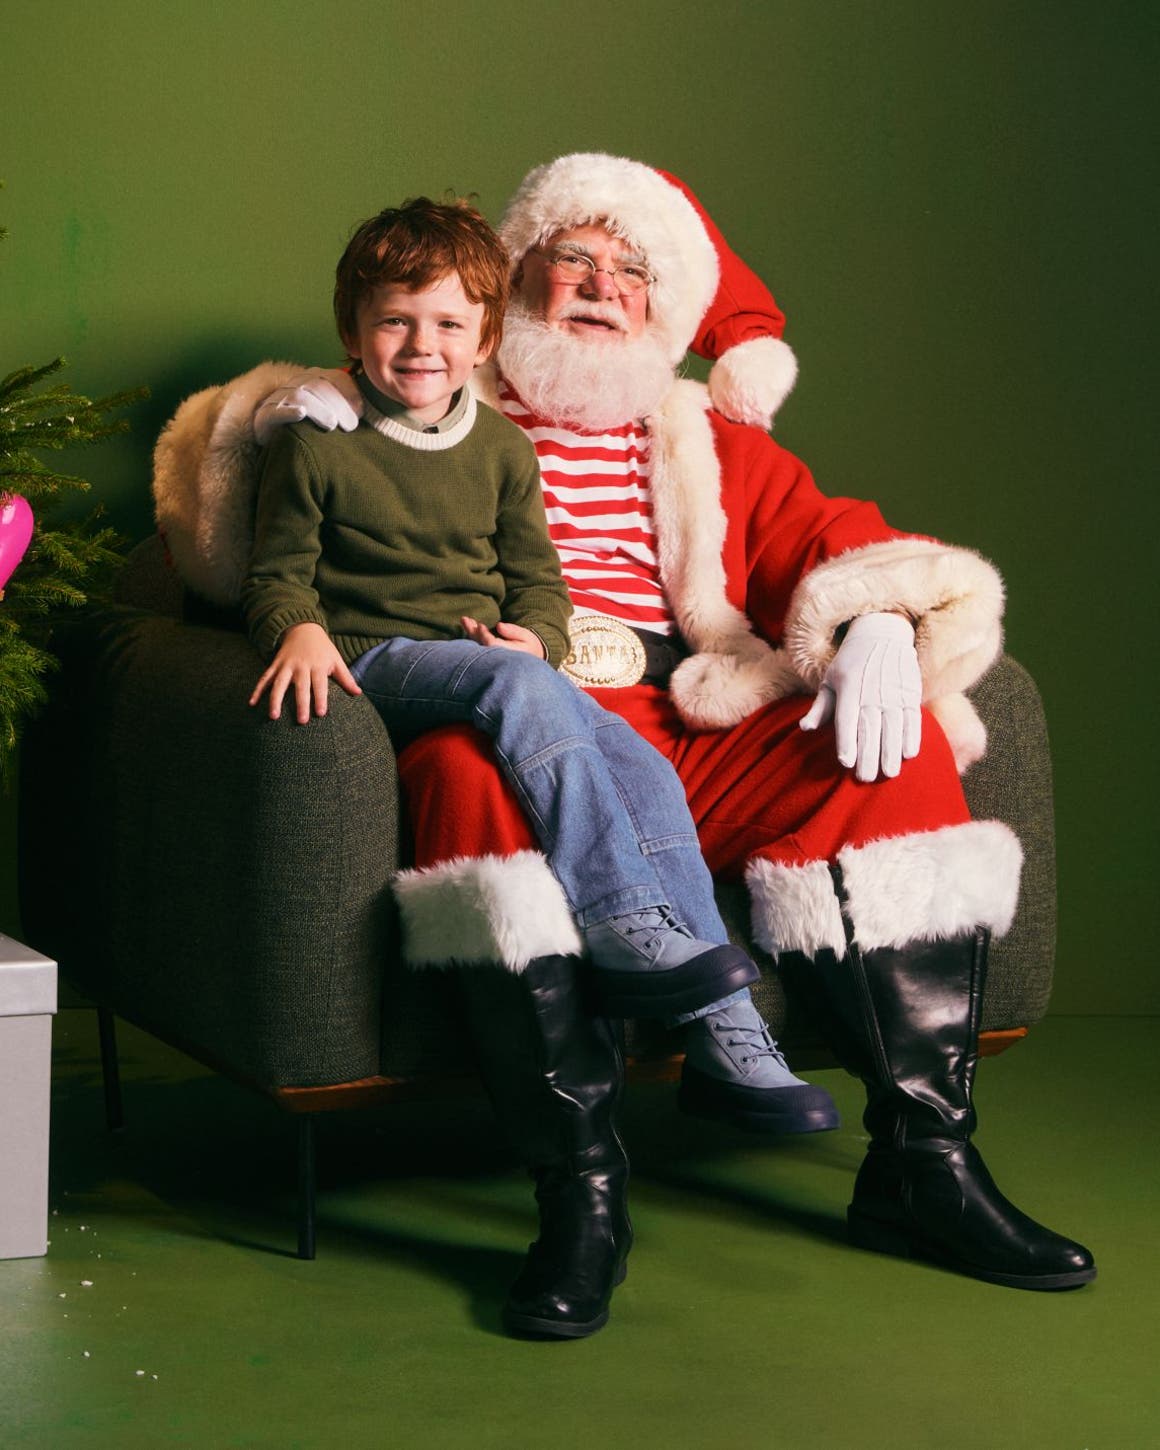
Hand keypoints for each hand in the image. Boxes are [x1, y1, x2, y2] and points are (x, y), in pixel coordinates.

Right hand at [249, 622, 362, 723]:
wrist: (303, 628)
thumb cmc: (323, 649)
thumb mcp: (336, 659)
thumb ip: (346, 677)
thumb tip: (359, 693)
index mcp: (318, 666)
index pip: (320, 685)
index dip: (320, 698)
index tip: (321, 713)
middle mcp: (301, 666)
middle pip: (300, 687)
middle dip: (300, 703)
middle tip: (301, 721)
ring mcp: (286, 666)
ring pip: (279, 684)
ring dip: (275, 699)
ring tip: (273, 716)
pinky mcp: (275, 665)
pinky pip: (265, 678)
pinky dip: (257, 690)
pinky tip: (252, 703)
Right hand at [252, 369, 362, 444]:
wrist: (278, 442)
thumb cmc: (311, 429)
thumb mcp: (331, 415)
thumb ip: (346, 408)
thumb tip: (363, 410)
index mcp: (313, 379)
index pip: (333, 377)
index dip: (348, 391)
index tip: (361, 411)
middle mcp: (295, 384)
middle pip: (318, 386)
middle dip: (337, 404)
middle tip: (351, 426)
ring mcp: (278, 398)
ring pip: (299, 395)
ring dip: (318, 408)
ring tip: (332, 424)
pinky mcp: (265, 416)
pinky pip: (276, 410)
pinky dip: (289, 411)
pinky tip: (301, 414)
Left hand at [461, 616, 545, 657]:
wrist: (530, 661)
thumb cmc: (529, 646)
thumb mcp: (526, 636)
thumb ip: (513, 631)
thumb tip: (499, 626)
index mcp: (507, 655)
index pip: (491, 645)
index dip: (484, 635)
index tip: (480, 626)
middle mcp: (497, 658)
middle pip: (481, 646)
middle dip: (473, 633)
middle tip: (466, 620)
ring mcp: (491, 659)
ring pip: (477, 646)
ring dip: (470, 632)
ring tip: (465, 620)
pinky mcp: (488, 656)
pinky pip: (477, 646)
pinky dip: (472, 635)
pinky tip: (469, 624)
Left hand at [799, 612, 921, 780]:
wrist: (883, 633)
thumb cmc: (851, 662)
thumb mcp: (830, 679)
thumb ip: (820, 706)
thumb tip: (805, 729)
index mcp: (849, 686)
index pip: (846, 717)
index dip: (847, 740)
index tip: (846, 762)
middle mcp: (871, 689)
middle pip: (870, 727)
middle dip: (868, 754)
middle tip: (865, 778)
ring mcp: (893, 691)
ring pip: (893, 726)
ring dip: (892, 751)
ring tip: (889, 773)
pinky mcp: (911, 692)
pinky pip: (913, 718)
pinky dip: (912, 736)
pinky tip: (909, 754)